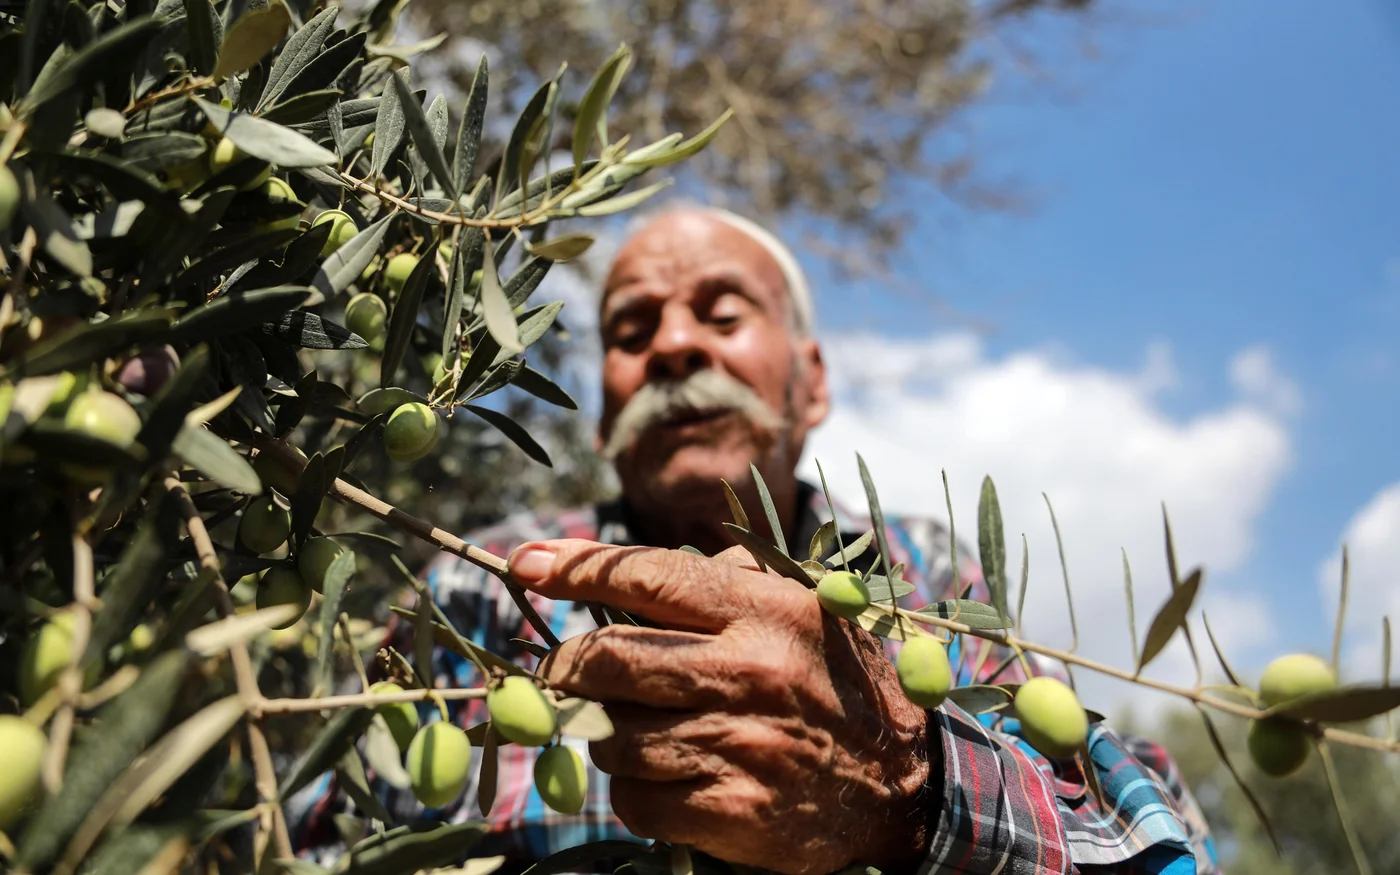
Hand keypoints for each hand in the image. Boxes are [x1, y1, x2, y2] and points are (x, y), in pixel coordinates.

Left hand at [507, 540, 933, 874]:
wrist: (905, 785)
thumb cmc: (838, 680)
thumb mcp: (804, 606)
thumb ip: (728, 576)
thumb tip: (624, 566)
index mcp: (765, 609)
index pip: (647, 576)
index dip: (576, 567)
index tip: (525, 563)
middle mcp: (748, 671)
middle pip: (604, 659)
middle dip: (565, 664)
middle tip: (561, 669)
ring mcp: (737, 745)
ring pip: (610, 735)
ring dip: (607, 733)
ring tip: (643, 728)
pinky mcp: (731, 813)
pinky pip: (633, 799)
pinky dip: (634, 788)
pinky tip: (669, 774)